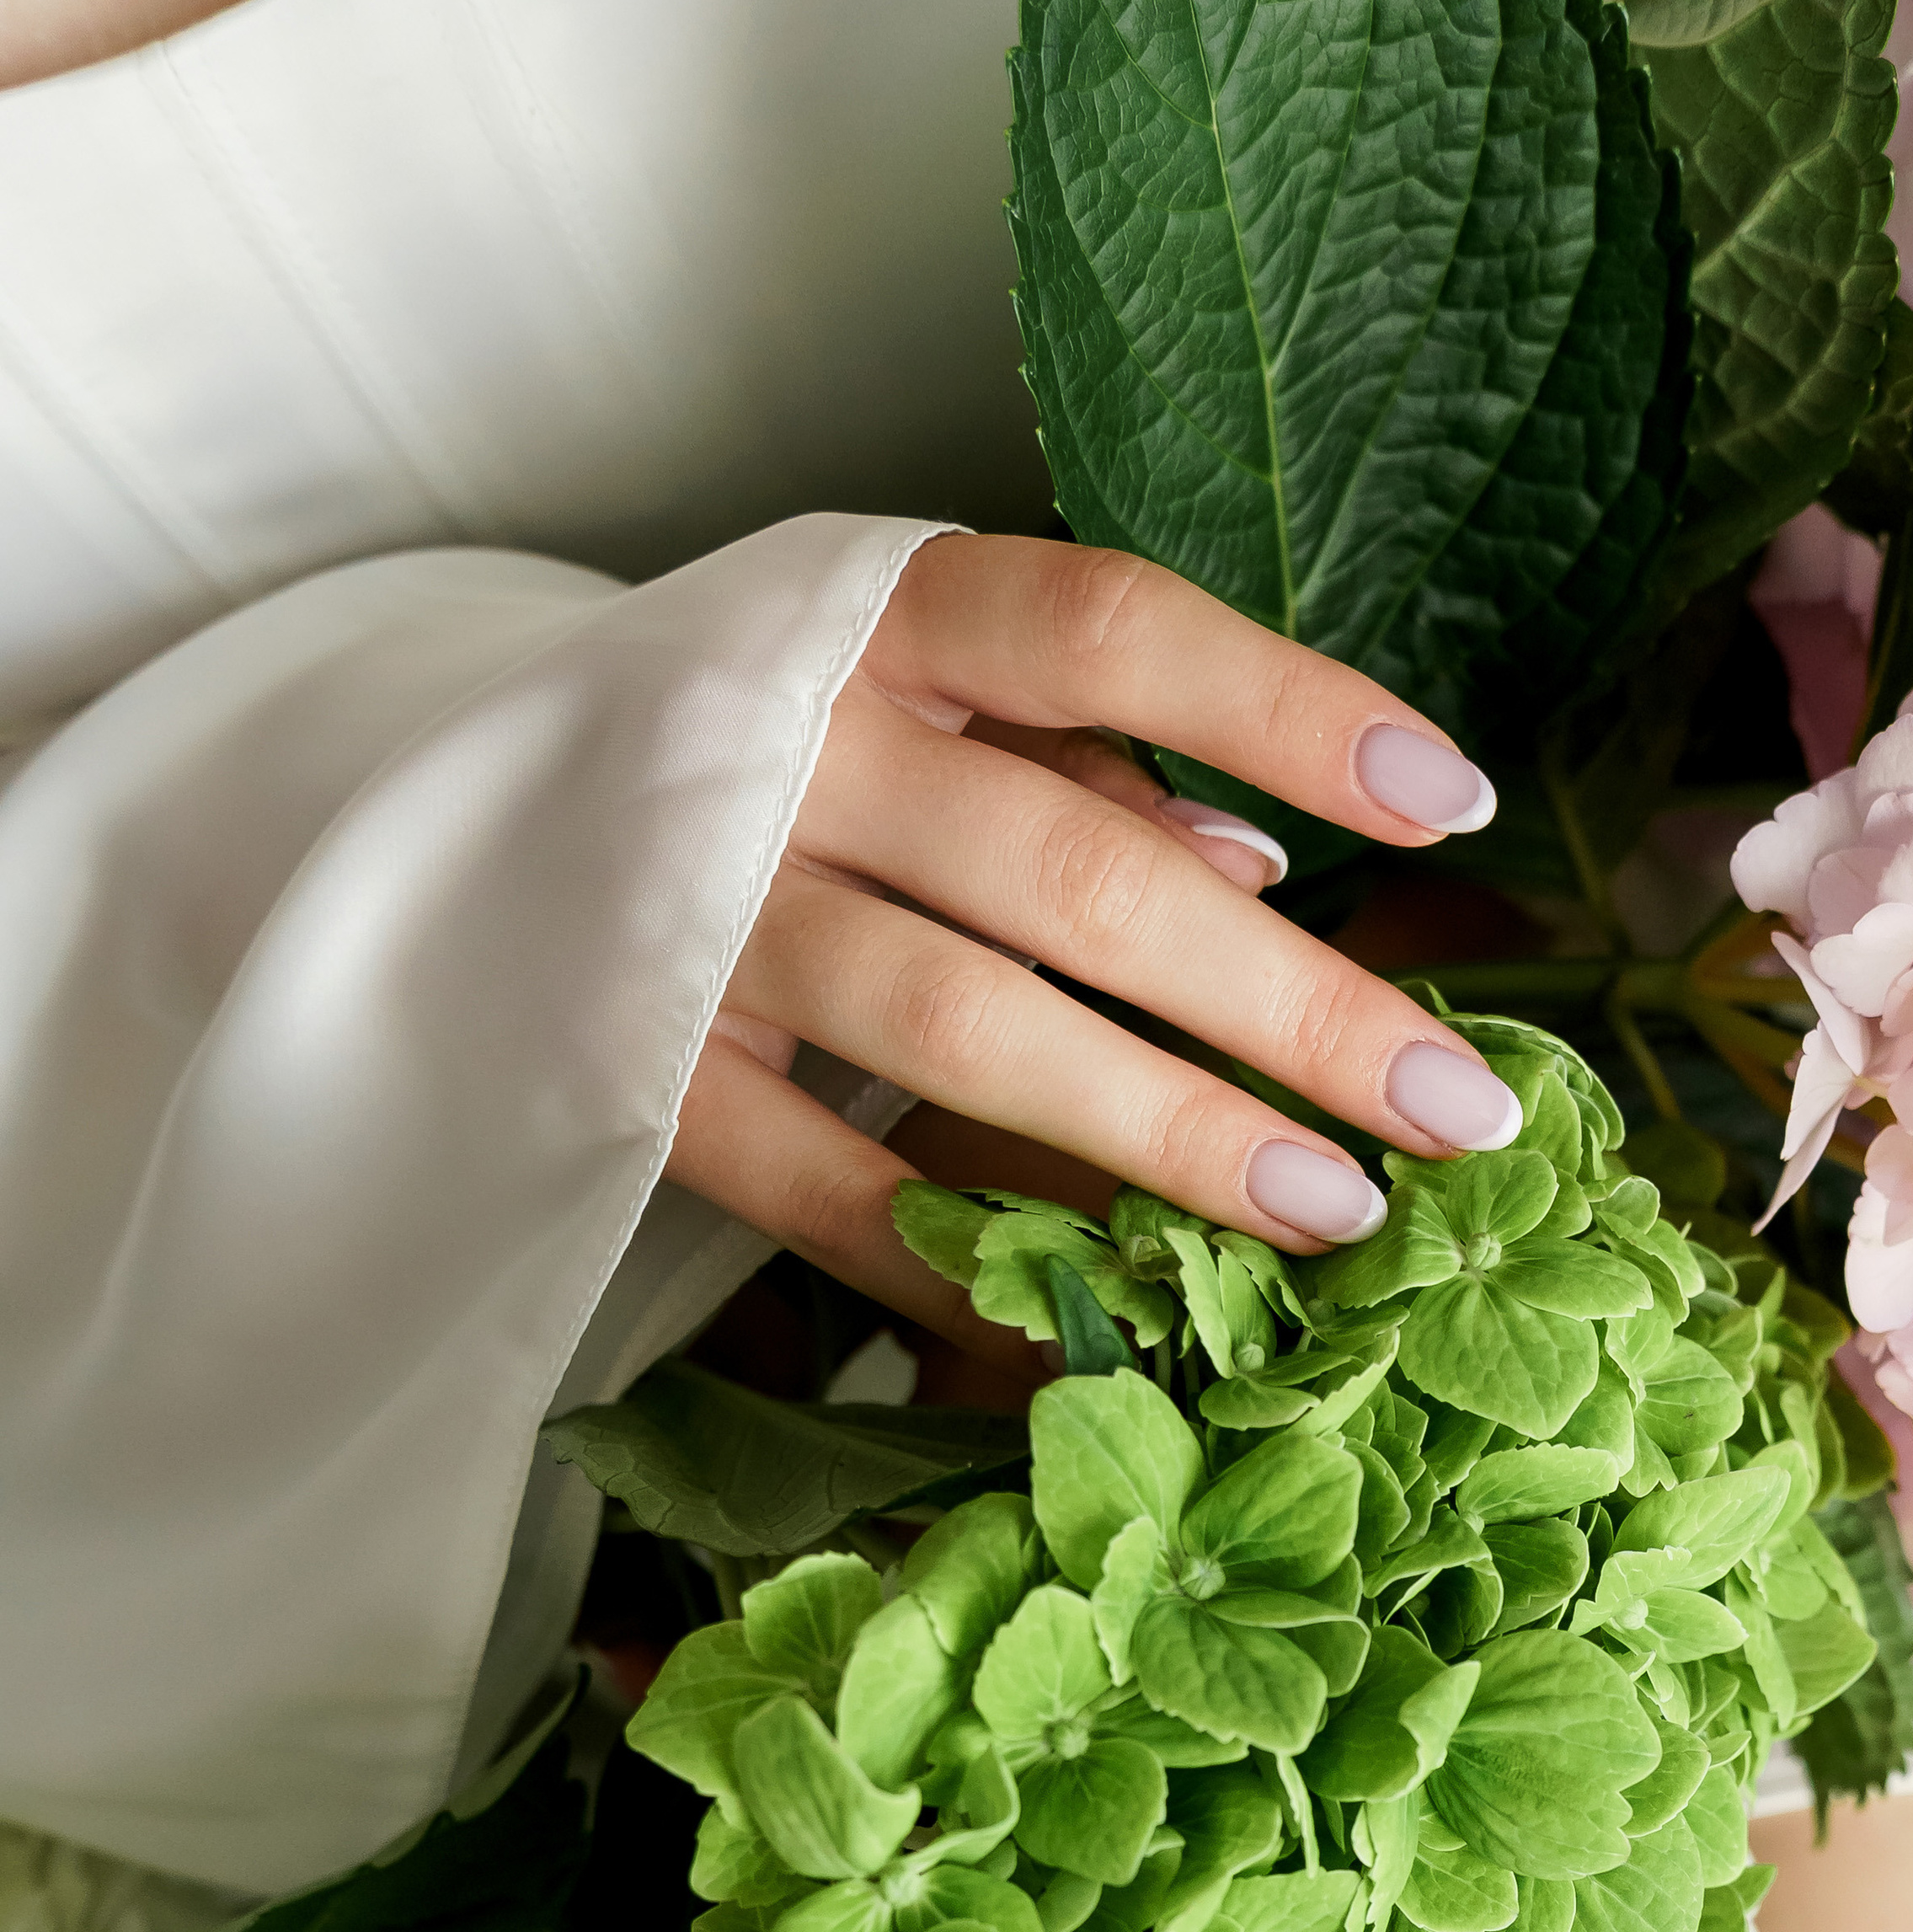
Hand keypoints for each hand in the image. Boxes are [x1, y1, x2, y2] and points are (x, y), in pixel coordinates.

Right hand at [668, 534, 1514, 1358]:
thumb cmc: (756, 745)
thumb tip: (1260, 861)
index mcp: (877, 614)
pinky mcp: (636, 1066)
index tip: (1450, 798)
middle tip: (1453, 1111)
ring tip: (1328, 1216)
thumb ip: (1072, 761)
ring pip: (962, 1028)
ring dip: (1162, 1133)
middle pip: (1075, 875)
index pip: (1107, 628)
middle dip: (1285, 1003)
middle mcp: (784, 742)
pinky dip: (959, 1257)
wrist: (439, 815)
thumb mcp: (901, 693)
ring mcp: (698, 908)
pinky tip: (1098, 1317)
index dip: (1287, 704)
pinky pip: (819, 1180)